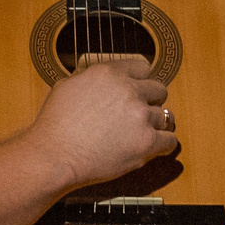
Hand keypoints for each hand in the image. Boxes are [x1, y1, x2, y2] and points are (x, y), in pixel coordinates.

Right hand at [17, 57, 177, 190]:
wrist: (53, 156)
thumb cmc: (54, 126)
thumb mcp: (67, 86)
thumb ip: (90, 77)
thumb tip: (98, 76)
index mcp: (109, 73)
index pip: (143, 68)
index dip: (140, 81)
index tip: (137, 92)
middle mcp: (128, 90)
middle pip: (159, 90)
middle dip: (151, 102)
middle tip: (139, 115)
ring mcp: (140, 116)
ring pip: (165, 116)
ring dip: (156, 125)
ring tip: (143, 134)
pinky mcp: (147, 142)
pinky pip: (170, 140)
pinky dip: (164, 145)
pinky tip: (155, 148)